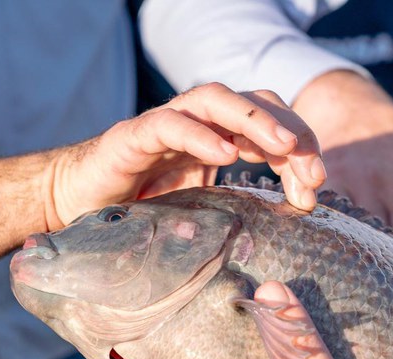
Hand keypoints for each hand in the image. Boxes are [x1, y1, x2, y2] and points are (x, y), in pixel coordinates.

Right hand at [44, 82, 324, 228]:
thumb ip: (236, 208)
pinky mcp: (133, 137)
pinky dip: (199, 135)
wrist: (76, 207)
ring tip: (284, 148)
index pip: (270, 125)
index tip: (316, 186)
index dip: (300, 147)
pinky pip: (169, 124)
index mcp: (217, 139)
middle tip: (314, 172)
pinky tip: (225, 156)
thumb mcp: (199, 211)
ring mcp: (164, 125)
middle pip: (254, 104)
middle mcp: (196, 124)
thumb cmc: (140, 212)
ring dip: (255, 120)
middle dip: (291, 132)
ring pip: (216, 100)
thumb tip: (290, 224)